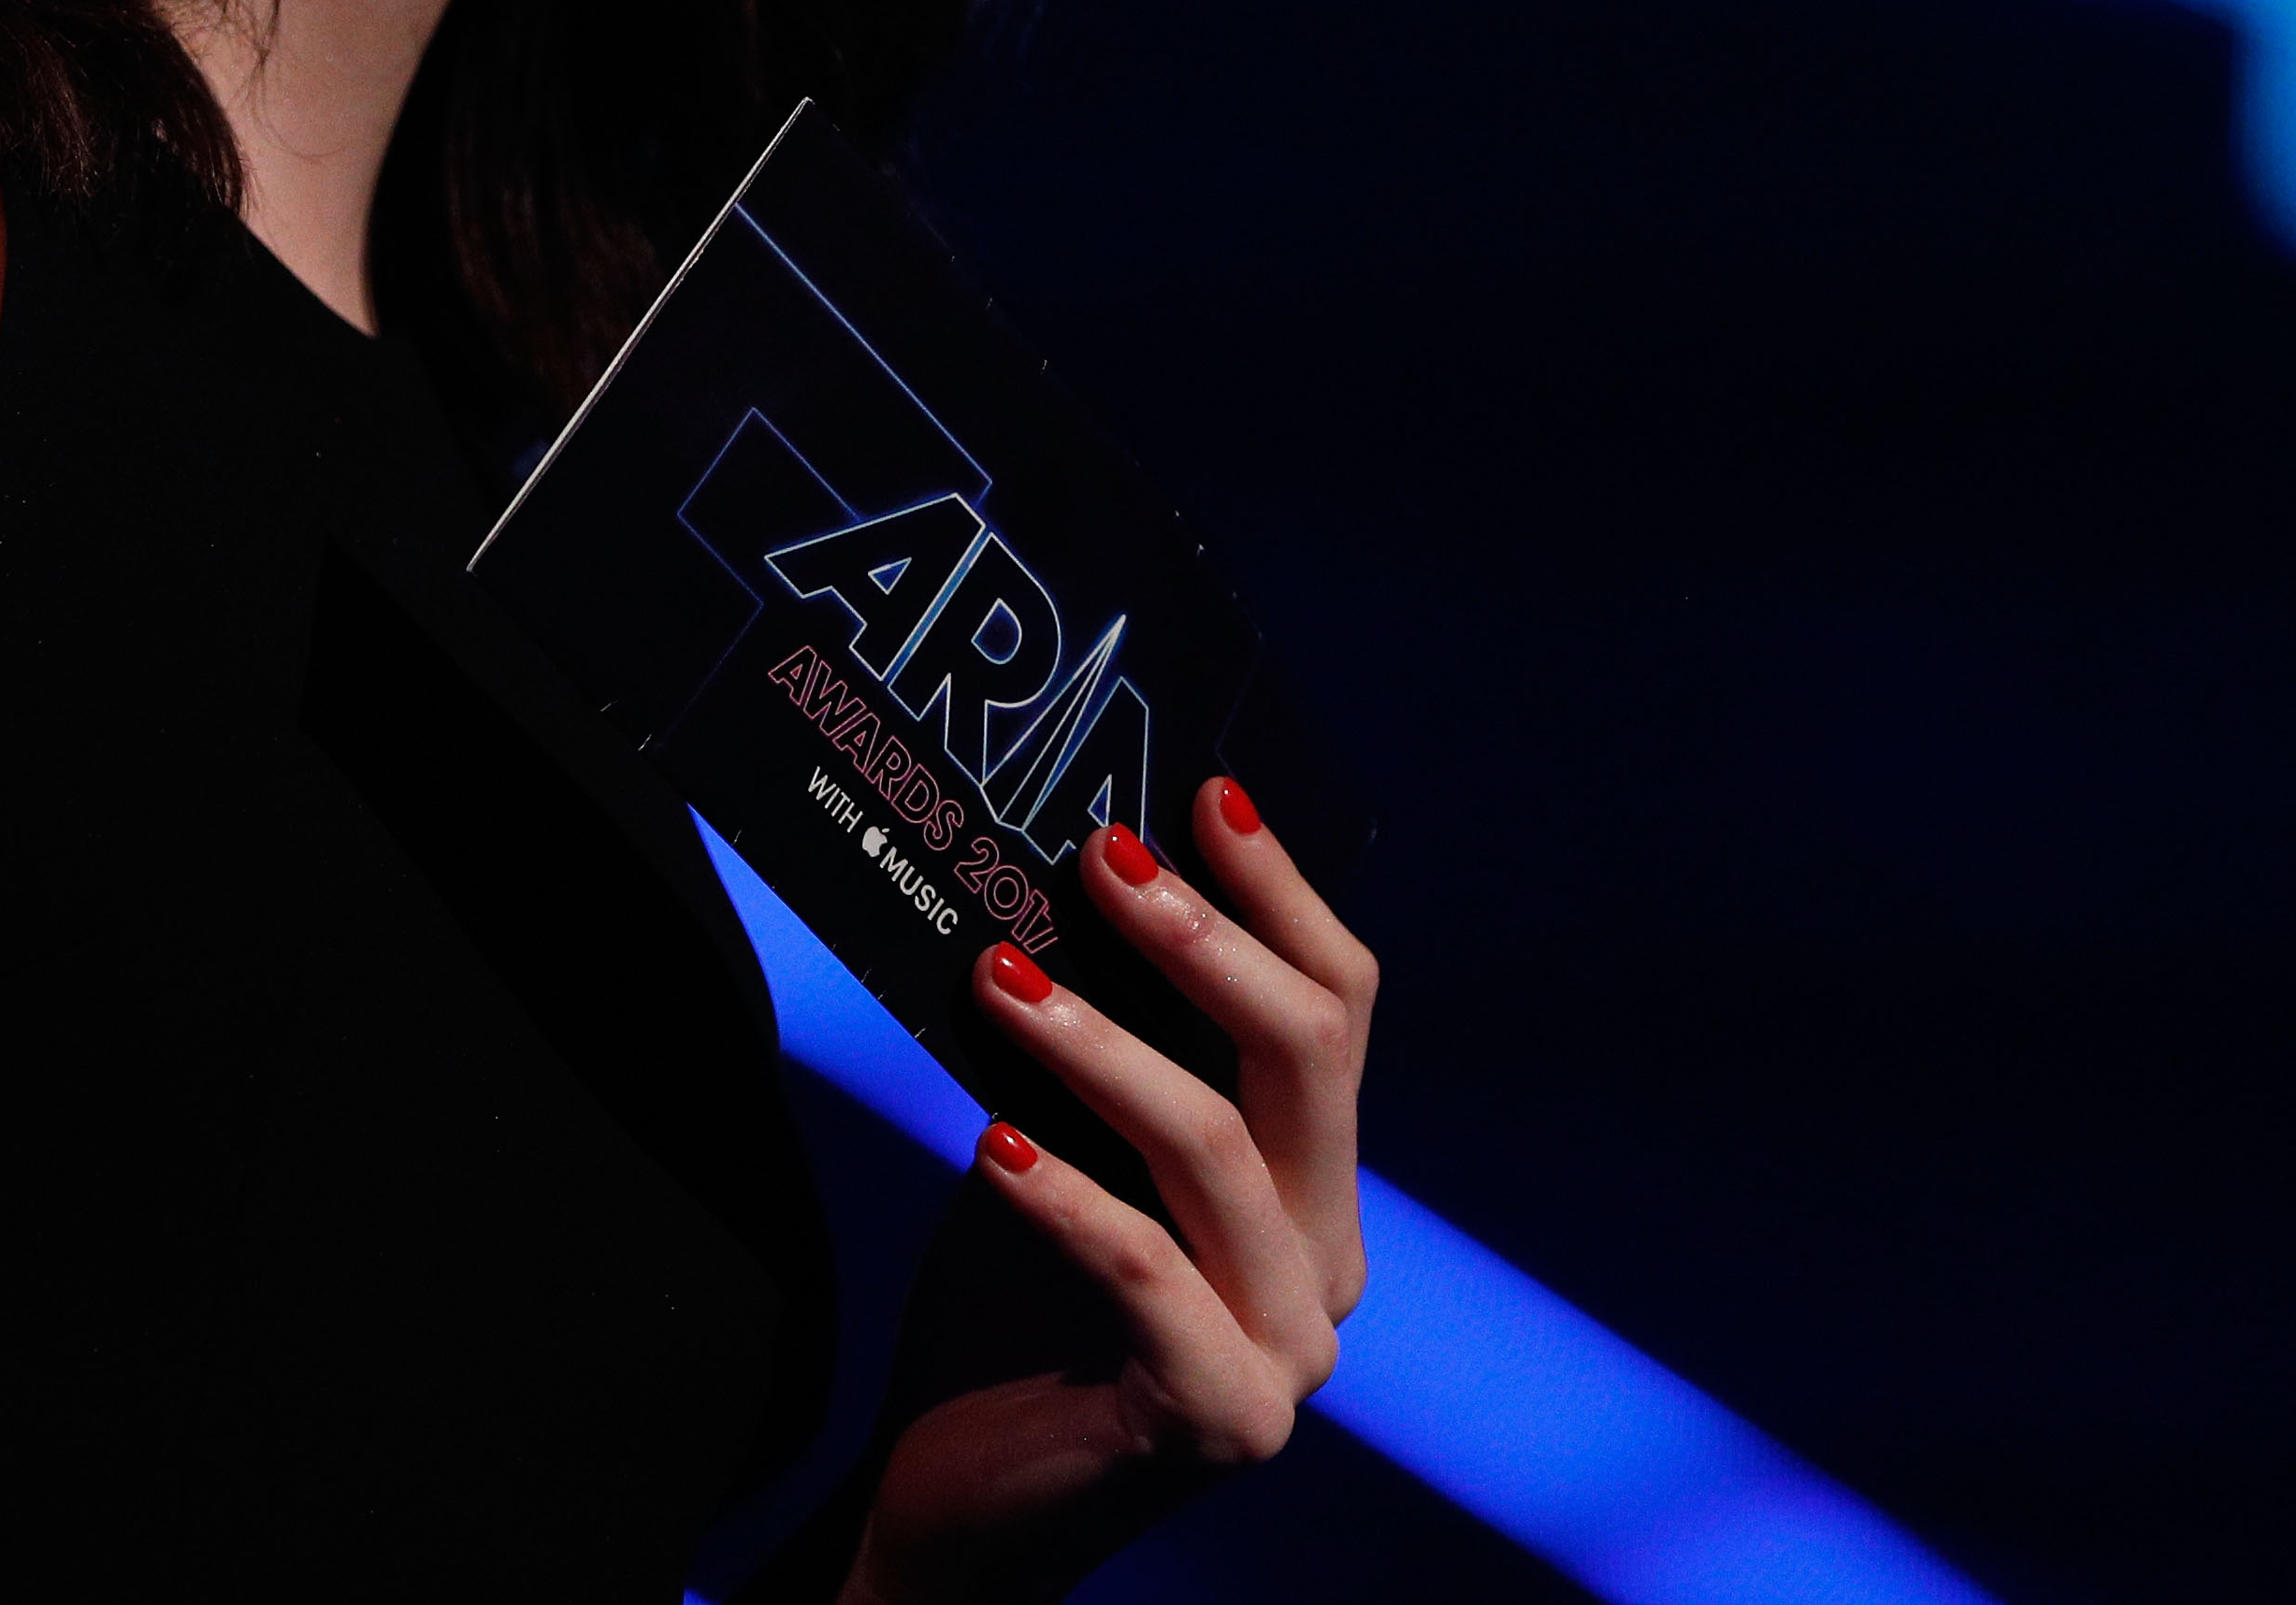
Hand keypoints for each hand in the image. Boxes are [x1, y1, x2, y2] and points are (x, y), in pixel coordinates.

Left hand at [837, 777, 1377, 1604]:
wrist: (958, 1504)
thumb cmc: (1007, 1309)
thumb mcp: (1061, 1146)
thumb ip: (1095, 1049)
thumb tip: (1059, 879)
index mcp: (1313, 1189)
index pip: (1338, 1010)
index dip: (1282, 894)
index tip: (1208, 790)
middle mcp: (1330, 1263)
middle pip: (1310, 1058)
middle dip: (1206, 938)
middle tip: (1101, 855)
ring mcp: (1292, 1350)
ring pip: (1220, 1151)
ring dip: (1103, 1047)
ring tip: (1001, 976)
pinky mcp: (1225, 1419)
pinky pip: (1148, 1270)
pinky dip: (1066, 1194)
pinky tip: (990, 1139)